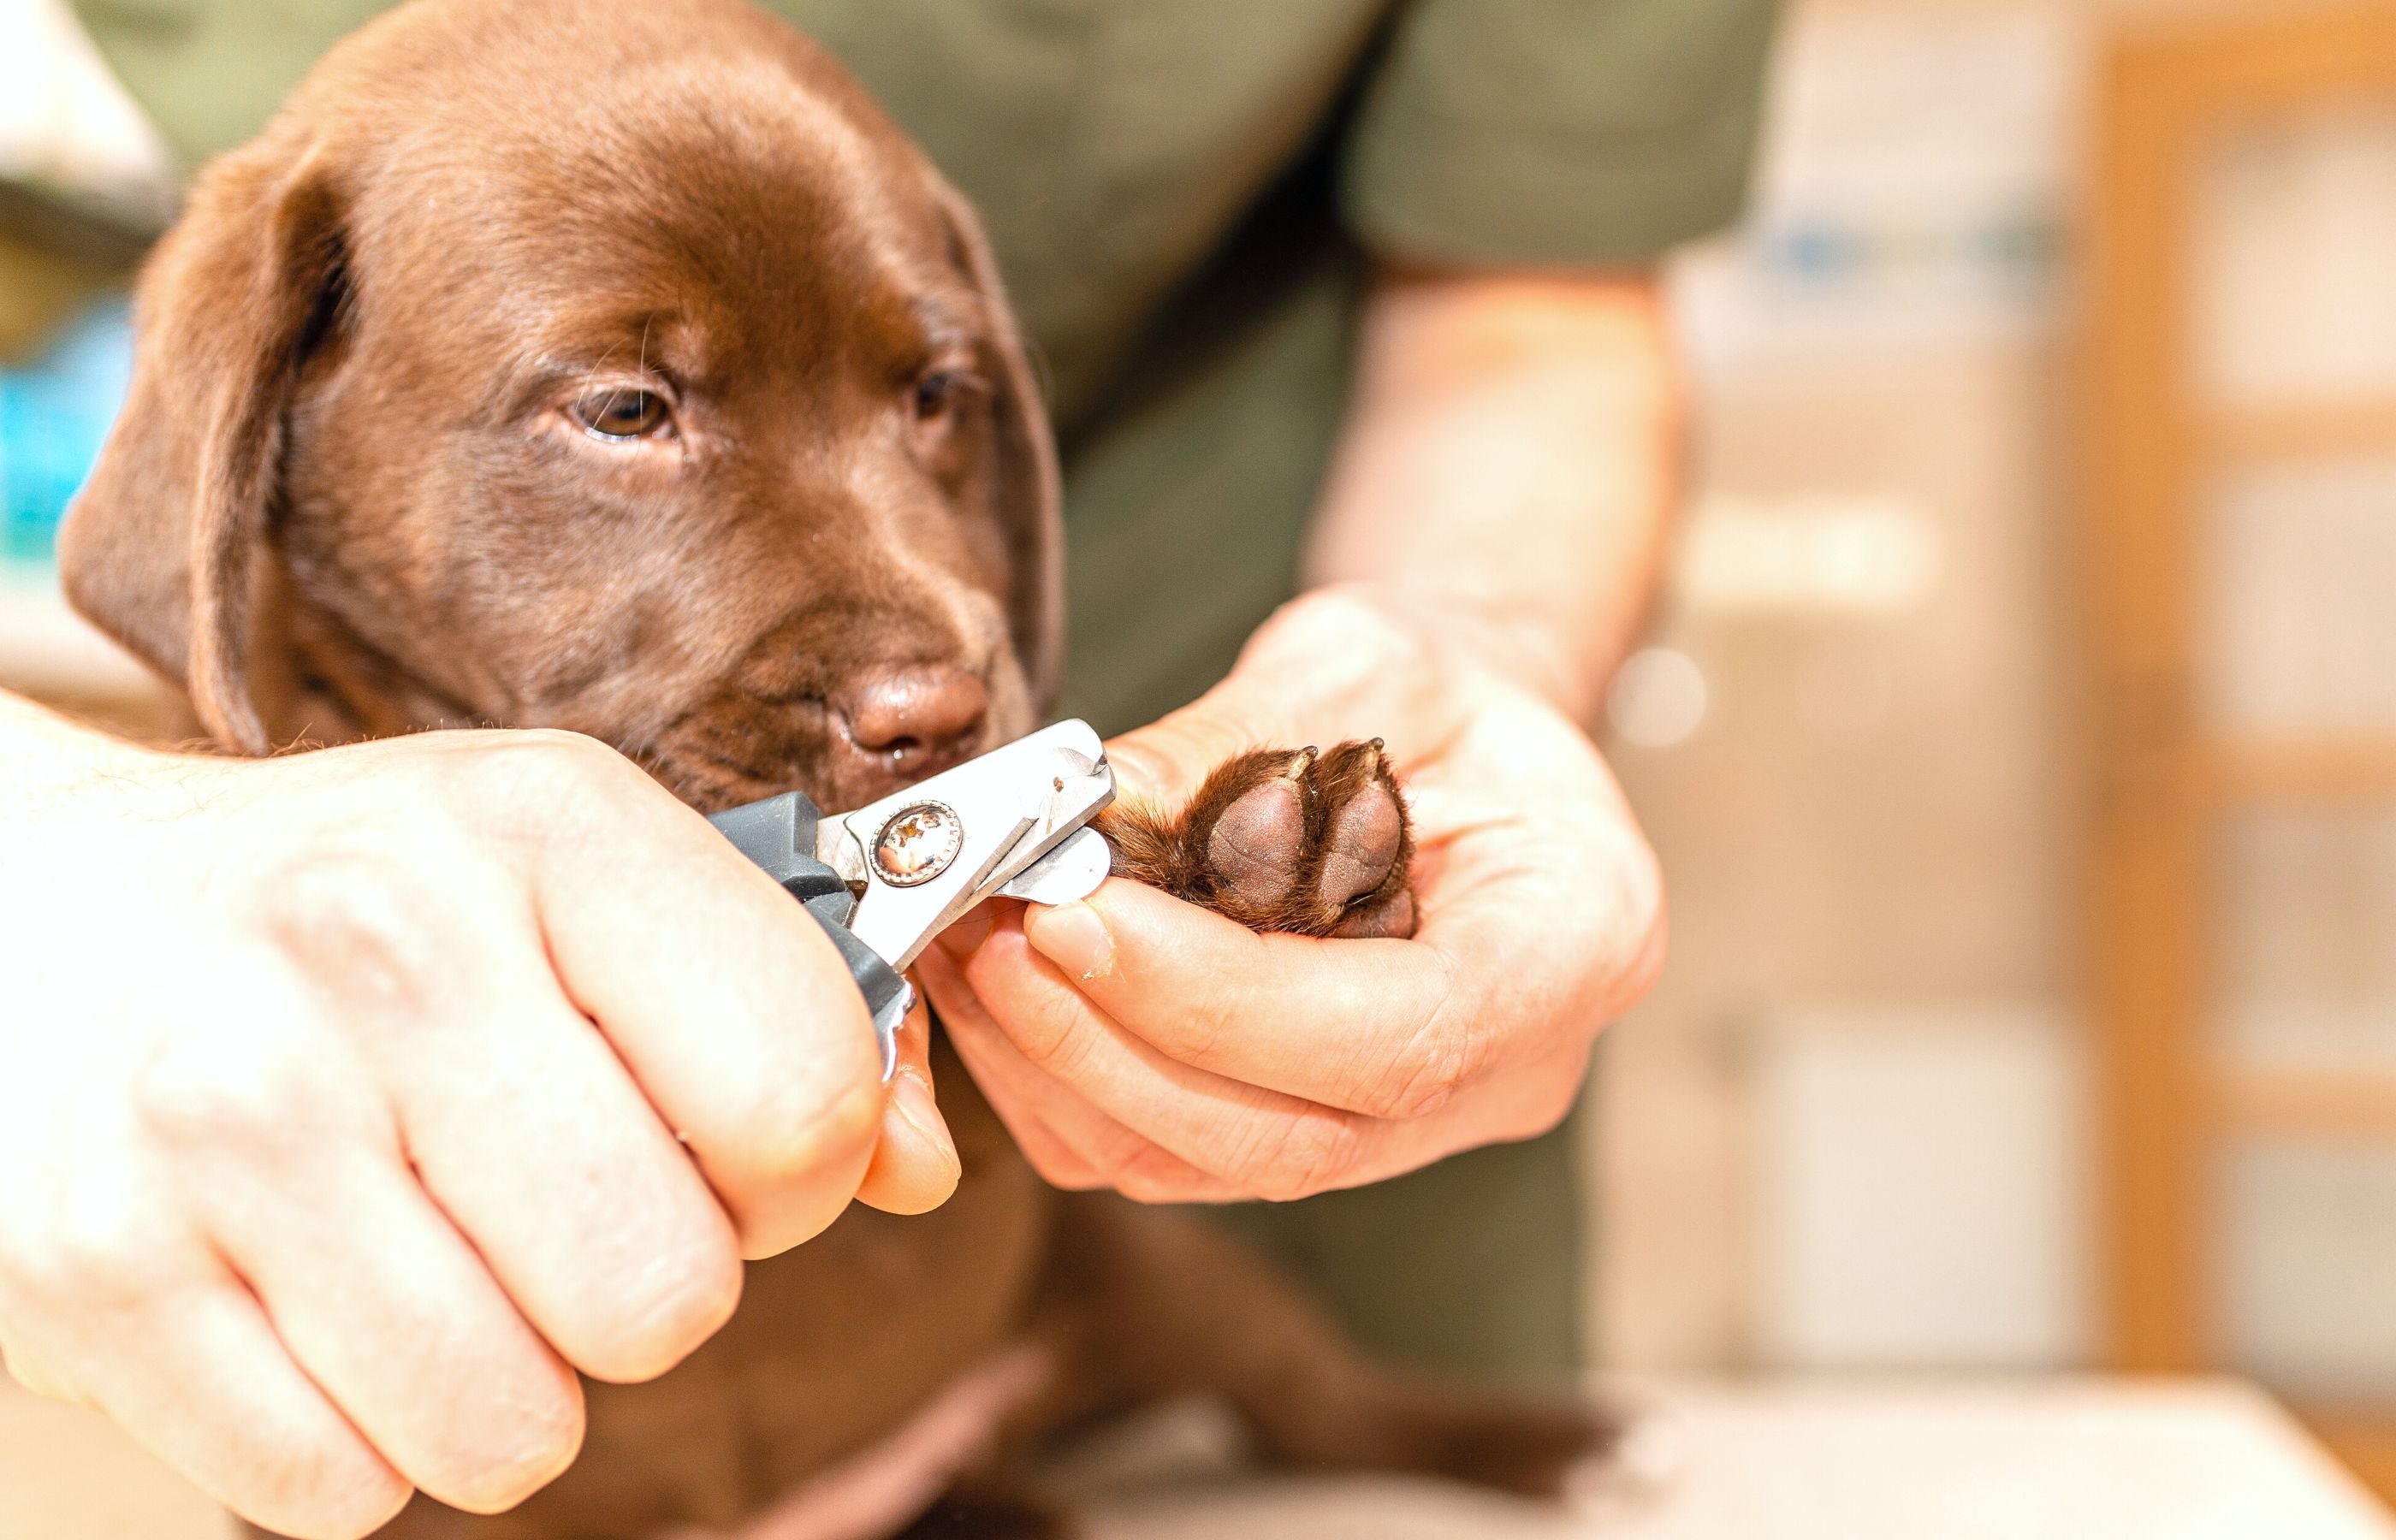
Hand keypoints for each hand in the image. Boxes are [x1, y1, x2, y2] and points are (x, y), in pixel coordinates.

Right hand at [0, 715, 958, 1538]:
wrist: (32, 916)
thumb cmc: (354, 905)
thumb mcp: (575, 874)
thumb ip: (781, 1009)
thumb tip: (918, 1169)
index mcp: (548, 827)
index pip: (804, 1092)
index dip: (799, 1162)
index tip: (727, 1142)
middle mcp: (383, 955)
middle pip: (670, 1294)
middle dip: (651, 1287)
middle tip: (564, 1206)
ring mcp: (229, 1120)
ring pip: (516, 1428)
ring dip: (510, 1379)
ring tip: (438, 1251)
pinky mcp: (103, 1273)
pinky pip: (343, 1491)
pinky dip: (359, 1433)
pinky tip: (318, 1297)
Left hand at [919, 586, 1664, 1202]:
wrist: (1462, 735)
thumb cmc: (1441, 688)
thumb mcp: (1366, 659)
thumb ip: (1238, 742)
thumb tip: (1083, 812)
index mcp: (1575, 946)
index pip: (1397, 1039)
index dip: (1223, 1003)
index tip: (1078, 916)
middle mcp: (1506, 1072)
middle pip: (1293, 1138)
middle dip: (1114, 1045)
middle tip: (993, 932)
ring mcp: (1411, 1125)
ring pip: (1212, 1167)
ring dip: (1065, 1070)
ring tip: (971, 943)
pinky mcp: (1312, 1130)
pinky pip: (1169, 1156)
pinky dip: (1064, 1084)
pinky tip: (997, 984)